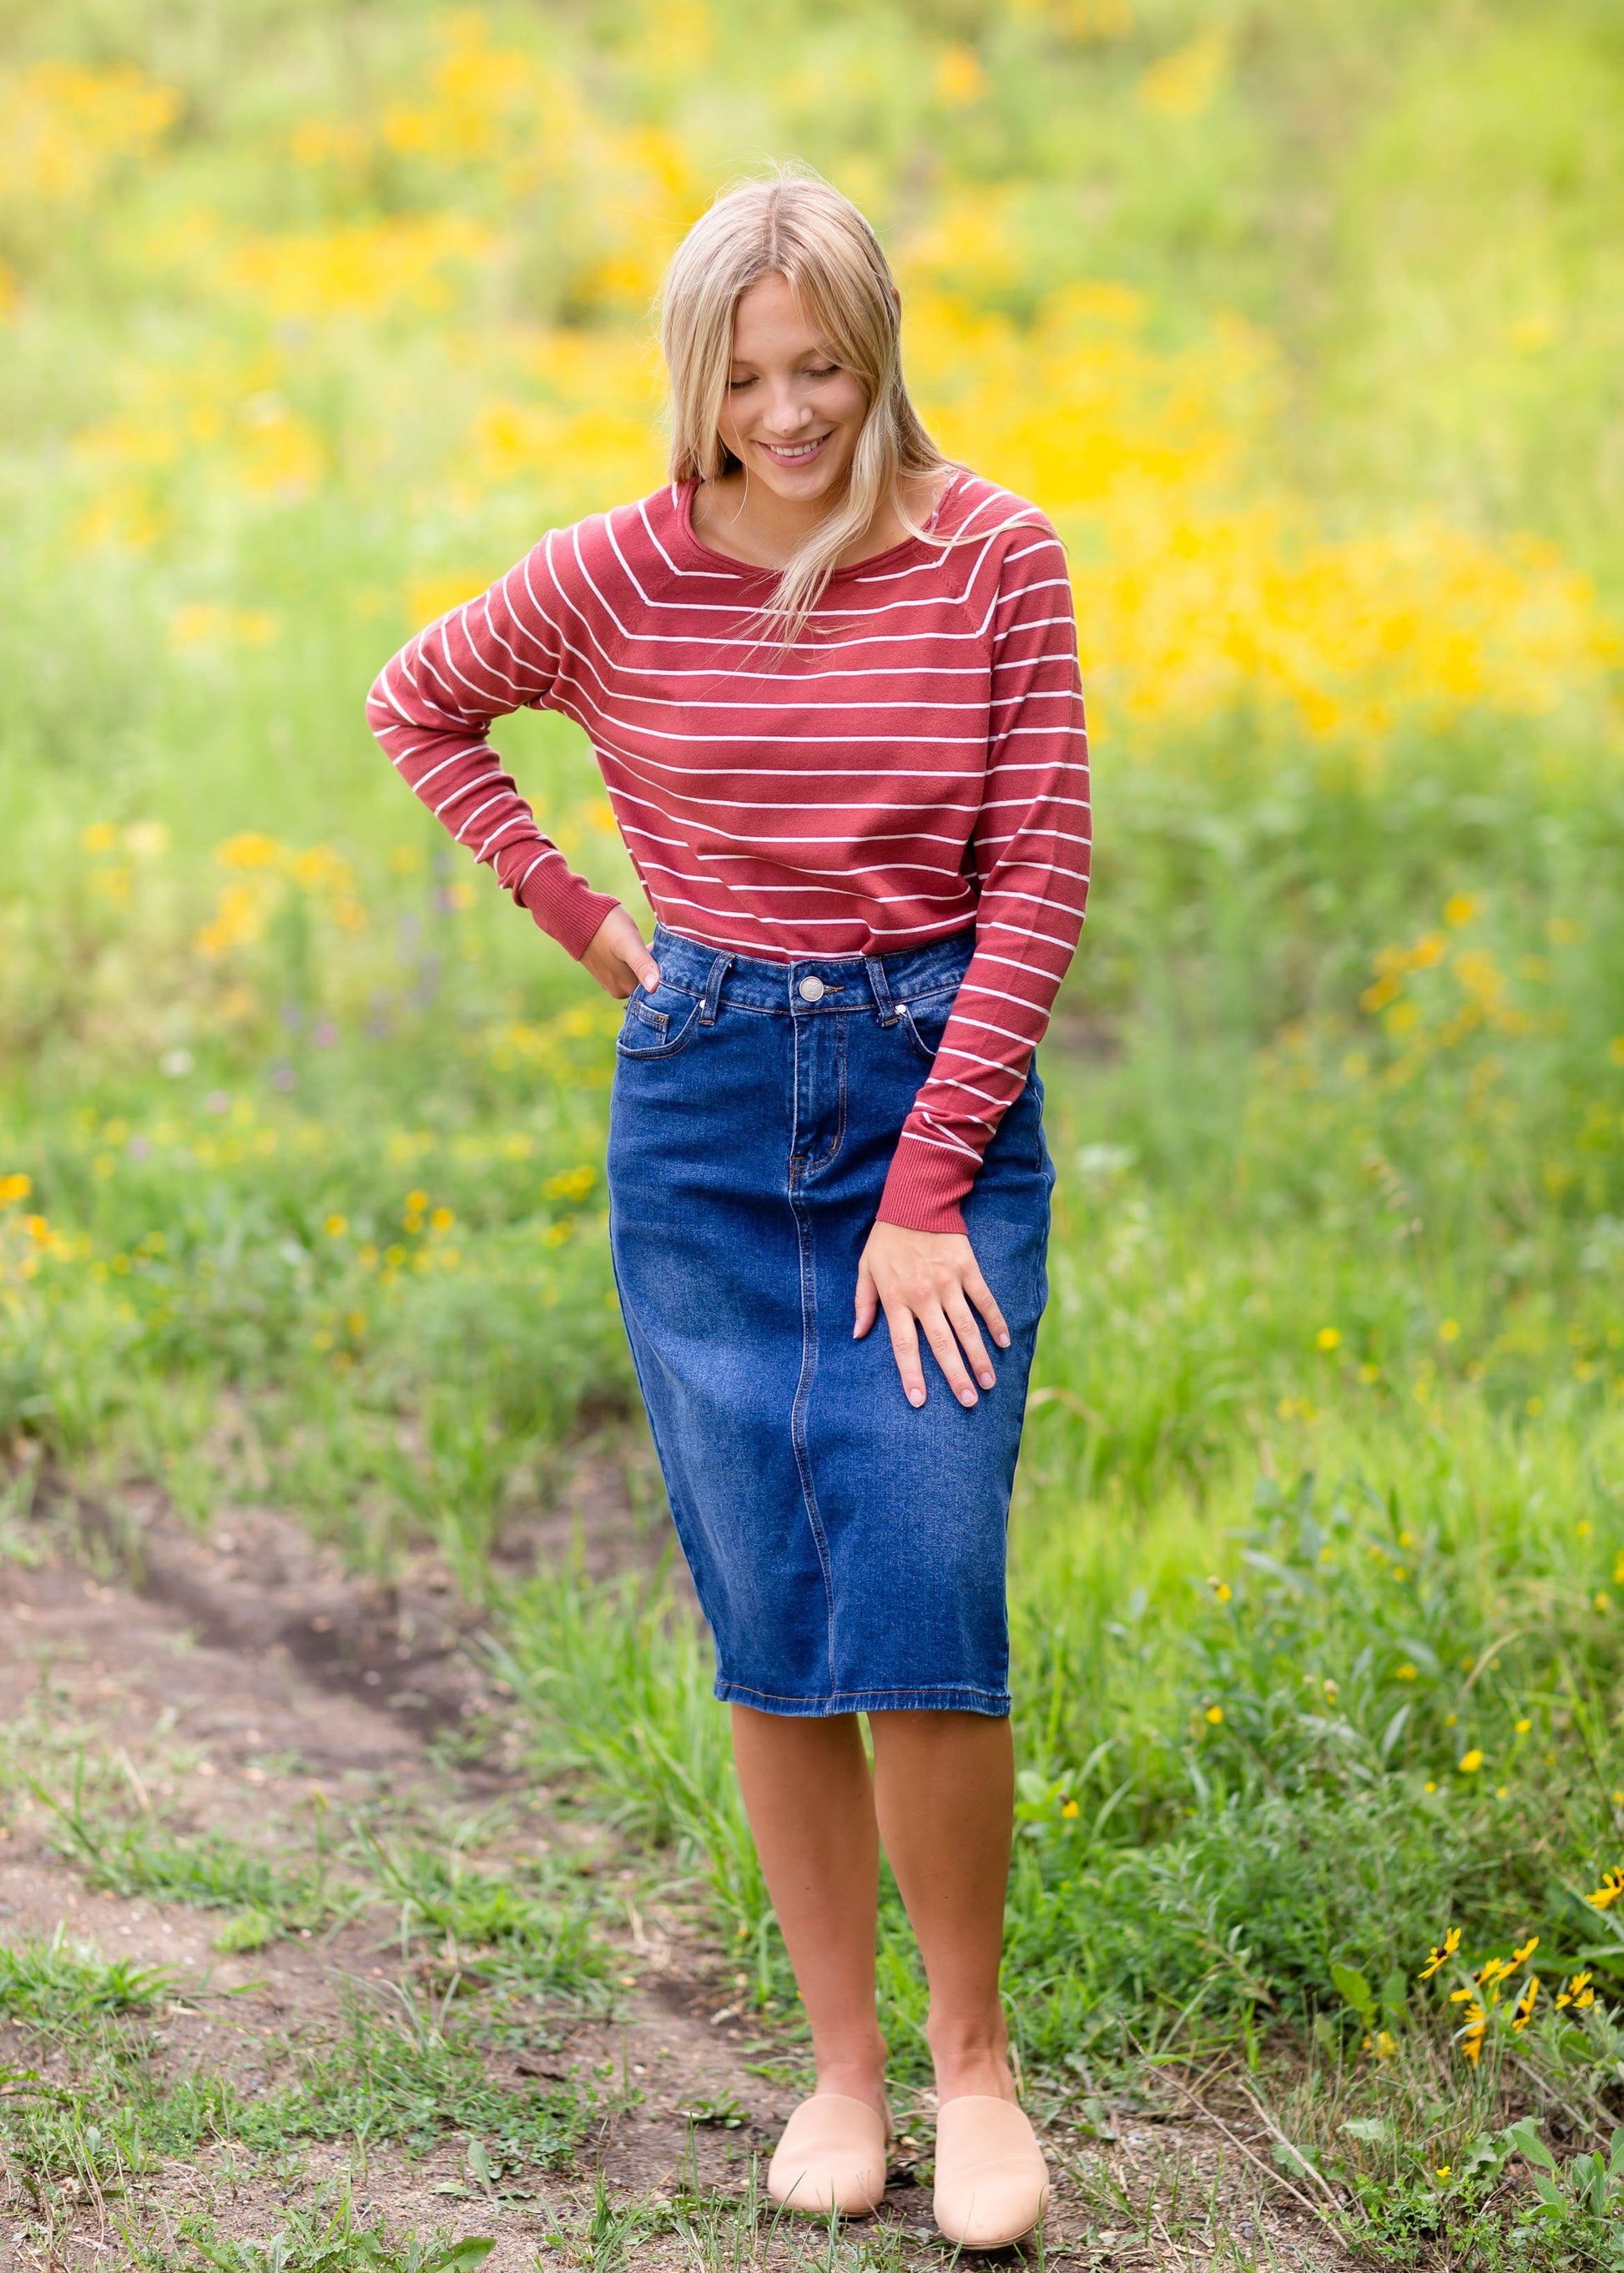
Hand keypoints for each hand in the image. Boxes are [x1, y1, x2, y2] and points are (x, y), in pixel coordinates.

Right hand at [582, 905, 659, 999]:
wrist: (575, 914)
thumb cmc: (605, 927)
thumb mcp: (629, 944)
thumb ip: (642, 965)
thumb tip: (655, 988)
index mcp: (625, 988)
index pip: (658, 988)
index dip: (666, 971)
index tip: (669, 953)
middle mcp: (618, 989)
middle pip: (648, 981)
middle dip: (657, 967)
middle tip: (659, 945)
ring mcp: (610, 980)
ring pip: (639, 974)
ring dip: (647, 962)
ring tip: (650, 943)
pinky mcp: (606, 969)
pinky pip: (628, 968)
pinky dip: (636, 959)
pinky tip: (636, 944)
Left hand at [854, 1221, 1009, 1408]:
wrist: (915, 1199)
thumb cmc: (887, 1237)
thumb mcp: (866, 1268)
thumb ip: (863, 1302)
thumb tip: (858, 1334)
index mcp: (896, 1298)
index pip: (905, 1346)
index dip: (912, 1374)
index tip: (919, 1400)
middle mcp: (923, 1295)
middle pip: (941, 1344)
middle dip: (955, 1376)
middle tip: (969, 1401)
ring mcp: (948, 1283)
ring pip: (967, 1328)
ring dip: (979, 1358)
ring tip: (988, 1383)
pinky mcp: (967, 1269)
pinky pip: (984, 1300)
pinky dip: (995, 1322)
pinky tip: (1004, 1342)